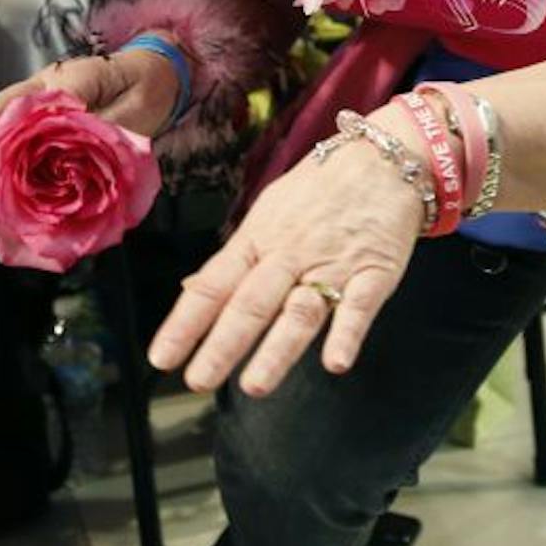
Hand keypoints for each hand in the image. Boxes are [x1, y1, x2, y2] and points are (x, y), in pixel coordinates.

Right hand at [0, 49, 178, 156]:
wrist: (157, 72)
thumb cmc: (146, 90)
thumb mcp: (135, 112)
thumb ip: (103, 130)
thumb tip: (72, 151)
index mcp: (73, 79)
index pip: (31, 104)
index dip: (4, 124)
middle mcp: (52, 82)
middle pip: (7, 103)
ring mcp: (44, 91)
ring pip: (1, 106)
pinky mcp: (44, 104)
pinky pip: (11, 115)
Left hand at [147, 118, 424, 396]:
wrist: (383, 160)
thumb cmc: (318, 190)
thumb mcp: (268, 215)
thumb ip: (235, 258)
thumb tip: (191, 289)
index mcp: (258, 239)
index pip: (214, 284)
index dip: (186, 322)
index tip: (162, 357)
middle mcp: (289, 255)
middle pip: (251, 302)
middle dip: (222, 344)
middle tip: (198, 380)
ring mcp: (332, 264)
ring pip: (300, 311)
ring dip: (277, 350)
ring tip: (253, 386)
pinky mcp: (375, 272)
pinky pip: (360, 306)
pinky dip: (347, 333)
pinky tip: (335, 362)